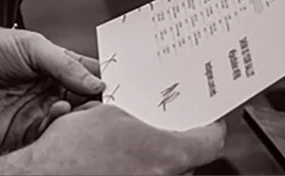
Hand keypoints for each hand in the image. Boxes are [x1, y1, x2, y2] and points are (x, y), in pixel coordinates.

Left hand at [0, 26, 104, 152]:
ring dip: (77, 116)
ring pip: (68, 124)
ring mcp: (35, 114)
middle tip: (106, 100)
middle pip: (83, 104)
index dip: (104, 82)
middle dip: (96, 103)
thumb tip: (97, 83)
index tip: (119, 84)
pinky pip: (45, 137)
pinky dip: (56, 128)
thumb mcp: (33, 46)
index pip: (88, 78)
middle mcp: (48, 93)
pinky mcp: (18, 133)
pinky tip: (58, 112)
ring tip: (77, 103)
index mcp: (55, 69)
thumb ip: (66, 65)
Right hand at [21, 103, 226, 175]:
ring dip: (154, 156)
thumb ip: (137, 115)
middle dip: (176, 140)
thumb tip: (143, 116)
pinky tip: (116, 158)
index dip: (212, 125)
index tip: (210, 117)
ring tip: (132, 142)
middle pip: (187, 158)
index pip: (212, 140)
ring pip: (164, 170)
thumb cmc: (71, 150)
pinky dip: (135, 168)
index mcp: (167, 155)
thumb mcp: (109, 114)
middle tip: (167, 125)